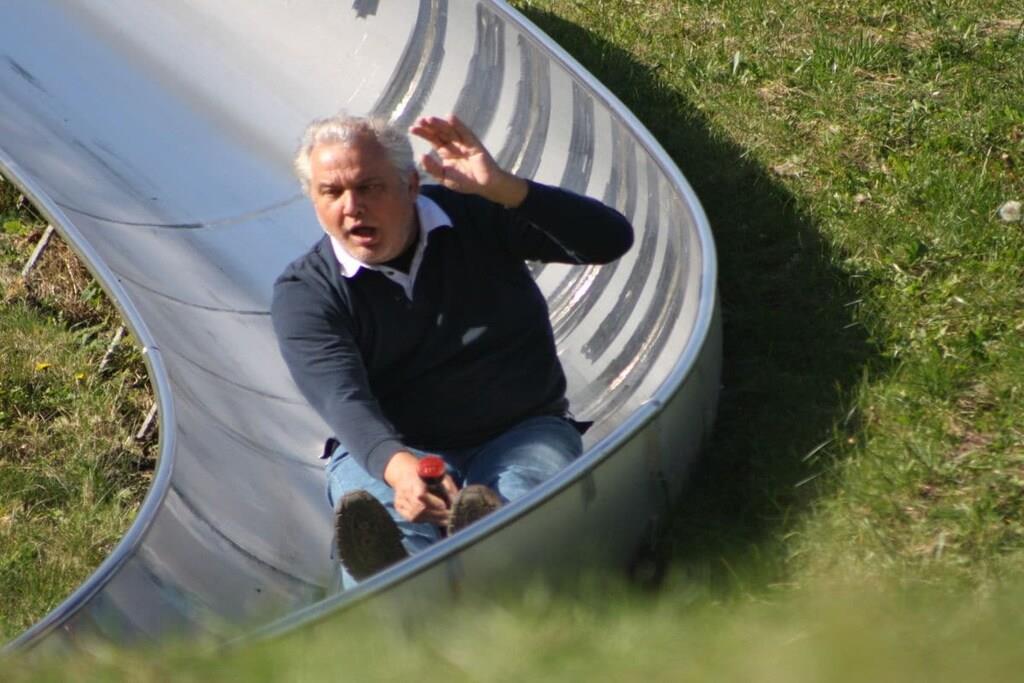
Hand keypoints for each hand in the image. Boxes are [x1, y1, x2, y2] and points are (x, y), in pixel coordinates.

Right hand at [383, 451, 458, 523]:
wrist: (403, 471)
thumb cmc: (424, 472)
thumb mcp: (439, 473)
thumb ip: (448, 487)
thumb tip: (456, 501)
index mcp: (414, 480)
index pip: (421, 495)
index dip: (433, 503)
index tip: (444, 506)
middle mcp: (404, 492)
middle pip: (420, 509)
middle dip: (437, 514)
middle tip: (451, 516)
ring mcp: (400, 501)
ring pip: (417, 516)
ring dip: (433, 519)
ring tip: (446, 520)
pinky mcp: (399, 508)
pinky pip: (413, 519)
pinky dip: (426, 520)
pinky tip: (436, 519)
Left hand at [410, 114, 527, 207]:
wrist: (485, 186)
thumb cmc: (465, 182)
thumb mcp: (444, 177)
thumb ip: (432, 168)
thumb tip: (421, 155)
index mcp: (445, 152)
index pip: (433, 139)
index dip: (423, 133)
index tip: (412, 128)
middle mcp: (453, 144)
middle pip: (439, 132)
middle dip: (429, 126)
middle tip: (419, 121)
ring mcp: (463, 142)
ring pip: (450, 130)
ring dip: (440, 124)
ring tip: (429, 119)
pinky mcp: (474, 143)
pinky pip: (465, 132)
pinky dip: (458, 125)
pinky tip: (450, 118)